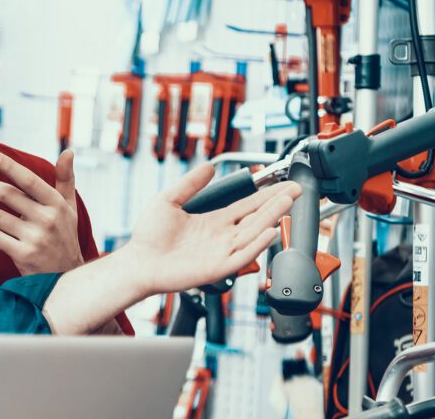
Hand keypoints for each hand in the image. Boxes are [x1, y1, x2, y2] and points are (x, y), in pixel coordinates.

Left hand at [0, 150, 83, 274]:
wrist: (66, 275)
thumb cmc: (65, 235)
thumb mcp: (69, 207)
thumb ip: (65, 179)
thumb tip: (68, 151)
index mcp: (56, 204)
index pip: (29, 180)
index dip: (8, 166)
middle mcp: (47, 219)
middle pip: (8, 194)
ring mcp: (35, 238)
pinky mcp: (23, 255)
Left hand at [120, 163, 299, 293]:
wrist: (138, 262)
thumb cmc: (149, 237)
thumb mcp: (169, 200)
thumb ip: (190, 184)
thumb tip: (208, 166)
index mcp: (213, 221)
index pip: (247, 206)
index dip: (266, 195)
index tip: (283, 185)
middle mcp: (222, 236)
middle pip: (256, 218)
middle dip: (277, 204)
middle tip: (296, 190)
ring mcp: (221, 252)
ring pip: (254, 233)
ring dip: (271, 218)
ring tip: (286, 202)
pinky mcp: (217, 268)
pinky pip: (242, 256)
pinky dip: (257, 245)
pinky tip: (269, 231)